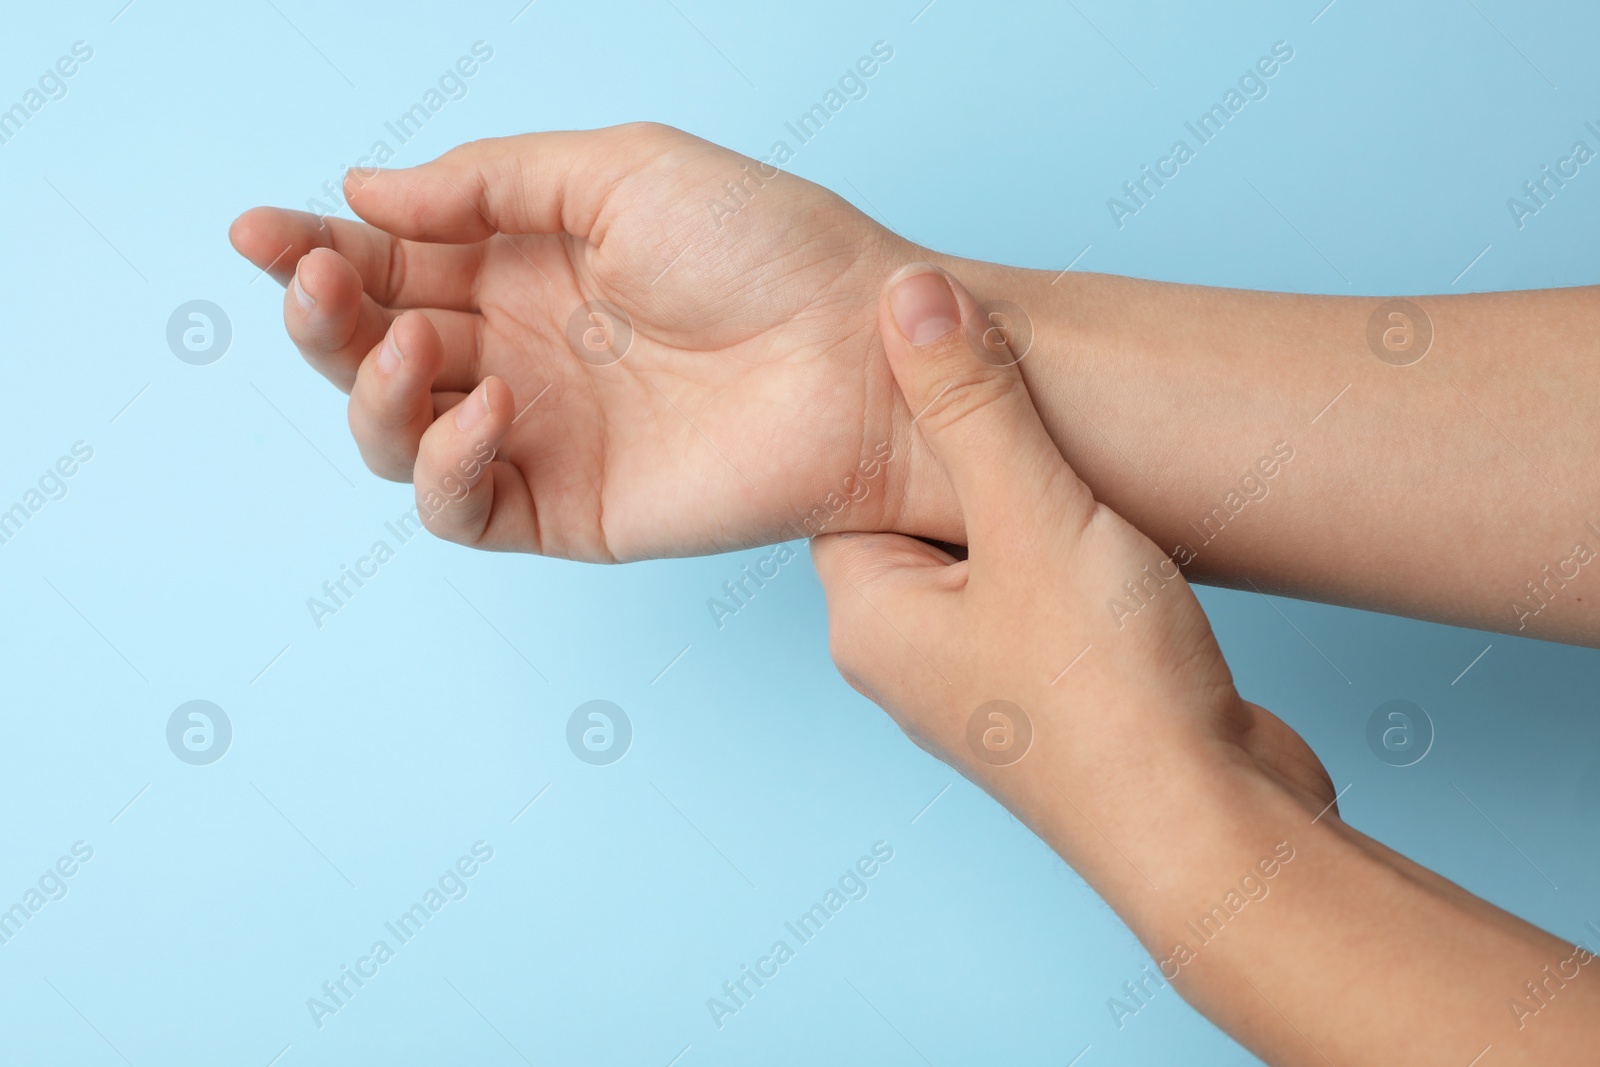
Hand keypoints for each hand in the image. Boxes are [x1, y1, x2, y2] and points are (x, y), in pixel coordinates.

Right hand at [230, 123, 955, 560]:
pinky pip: (459, 505)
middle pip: (372, 346)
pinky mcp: (569, 508)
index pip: (392, 261)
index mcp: (528, 264)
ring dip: (366, 390)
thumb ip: (488, 182)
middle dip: (325, 314)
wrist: (865, 356)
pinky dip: (443, 462)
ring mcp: (541, 433)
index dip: (317, 248)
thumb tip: (365, 188)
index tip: (260, 230)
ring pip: (393, 433)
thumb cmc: (770, 247)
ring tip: (406, 344)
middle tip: (319, 281)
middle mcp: (522, 349)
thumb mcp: (620, 172)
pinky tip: (487, 409)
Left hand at [810, 264, 1334, 864]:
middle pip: (922, 516)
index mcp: (869, 619)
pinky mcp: (1052, 700)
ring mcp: (982, 687)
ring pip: (991, 557)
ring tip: (1080, 458)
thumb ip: (970, 404)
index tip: (954, 355)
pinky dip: (1071, 555)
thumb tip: (908, 296)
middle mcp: (909, 659)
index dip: (900, 415)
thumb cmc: (1107, 697)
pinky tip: (1117, 533)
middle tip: (1029, 388)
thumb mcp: (1032, 517)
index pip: (852, 486)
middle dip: (975, 454)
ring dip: (1032, 505)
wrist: (1211, 829)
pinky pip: (1042, 598)